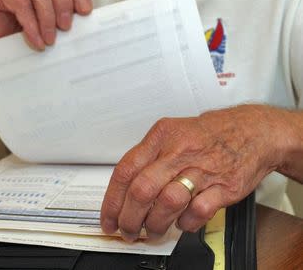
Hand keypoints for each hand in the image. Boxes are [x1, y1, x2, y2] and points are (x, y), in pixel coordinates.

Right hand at [0, 0, 91, 48]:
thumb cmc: (19, 35)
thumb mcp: (48, 28)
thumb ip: (62, 21)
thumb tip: (83, 26)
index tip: (85, 12)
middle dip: (64, 4)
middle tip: (65, 28)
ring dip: (48, 16)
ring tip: (49, 39)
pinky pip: (20, 3)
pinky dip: (31, 24)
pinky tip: (35, 40)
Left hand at [100, 105, 295, 241]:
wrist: (253, 131)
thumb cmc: (208, 135)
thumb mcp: (171, 133)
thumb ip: (148, 157)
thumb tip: (125, 189)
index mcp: (161, 137)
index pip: (126, 170)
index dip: (112, 200)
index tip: (108, 218)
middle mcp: (179, 151)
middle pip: (143, 189)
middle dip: (129, 218)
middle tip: (127, 230)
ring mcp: (203, 168)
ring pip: (168, 202)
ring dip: (155, 223)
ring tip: (152, 230)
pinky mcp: (225, 185)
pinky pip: (198, 210)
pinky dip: (185, 223)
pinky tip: (181, 223)